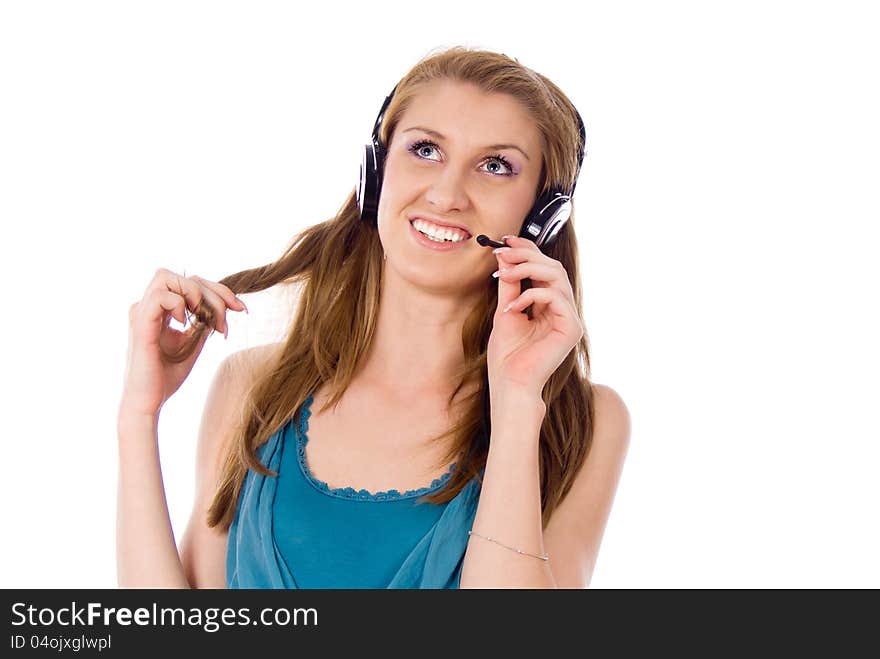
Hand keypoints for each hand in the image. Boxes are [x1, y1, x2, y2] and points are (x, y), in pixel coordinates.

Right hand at [119, 268, 246, 418]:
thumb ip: (204, 321)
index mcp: (160, 310)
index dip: (220, 291)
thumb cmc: (167, 376)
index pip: (191, 283)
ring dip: (195, 294)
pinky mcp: (140, 324)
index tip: (241, 309)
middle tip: (225, 322)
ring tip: (204, 319)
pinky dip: (179, 304)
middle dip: (214, 293)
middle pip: (184, 276)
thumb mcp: (194, 343)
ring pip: (167, 277)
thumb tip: (225, 305)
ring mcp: (141, 312)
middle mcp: (148, 306)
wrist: (149, 402)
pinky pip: (160, 296)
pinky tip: (185, 324)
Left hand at [487, 235, 583, 396]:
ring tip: (504, 277)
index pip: (544, 269)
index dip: (528, 250)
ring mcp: (570, 318)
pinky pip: (555, 298)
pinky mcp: (571, 329)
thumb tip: (504, 255)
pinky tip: (511, 309)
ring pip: (557, 277)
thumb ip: (509, 285)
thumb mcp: (505, 311)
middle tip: (502, 253)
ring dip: (527, 270)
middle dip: (526, 256)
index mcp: (548, 305)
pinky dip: (530, 296)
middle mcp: (562, 309)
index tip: (506, 240)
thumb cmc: (507, 355)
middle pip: (553, 267)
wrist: (510, 384)